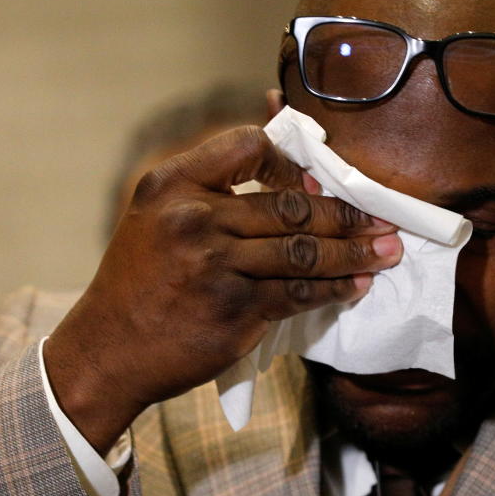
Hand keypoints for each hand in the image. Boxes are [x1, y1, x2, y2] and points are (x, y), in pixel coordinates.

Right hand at [45, 127, 401, 451]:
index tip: (319, 178)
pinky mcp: (235, 311)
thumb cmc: (140, 278)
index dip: (291, 160)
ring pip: (304, 252)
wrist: (107, 349)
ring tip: (386, 251)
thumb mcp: (157, 214)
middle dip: (346, 213)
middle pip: (290, 206)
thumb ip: (212, 188)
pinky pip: (300, 293)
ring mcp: (216, 267)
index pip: (248, 146)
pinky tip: (356, 285)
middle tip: (383, 218)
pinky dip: (335, 289)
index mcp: (172, 184)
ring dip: (353, 253)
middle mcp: (194, 219)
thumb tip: (294, 175)